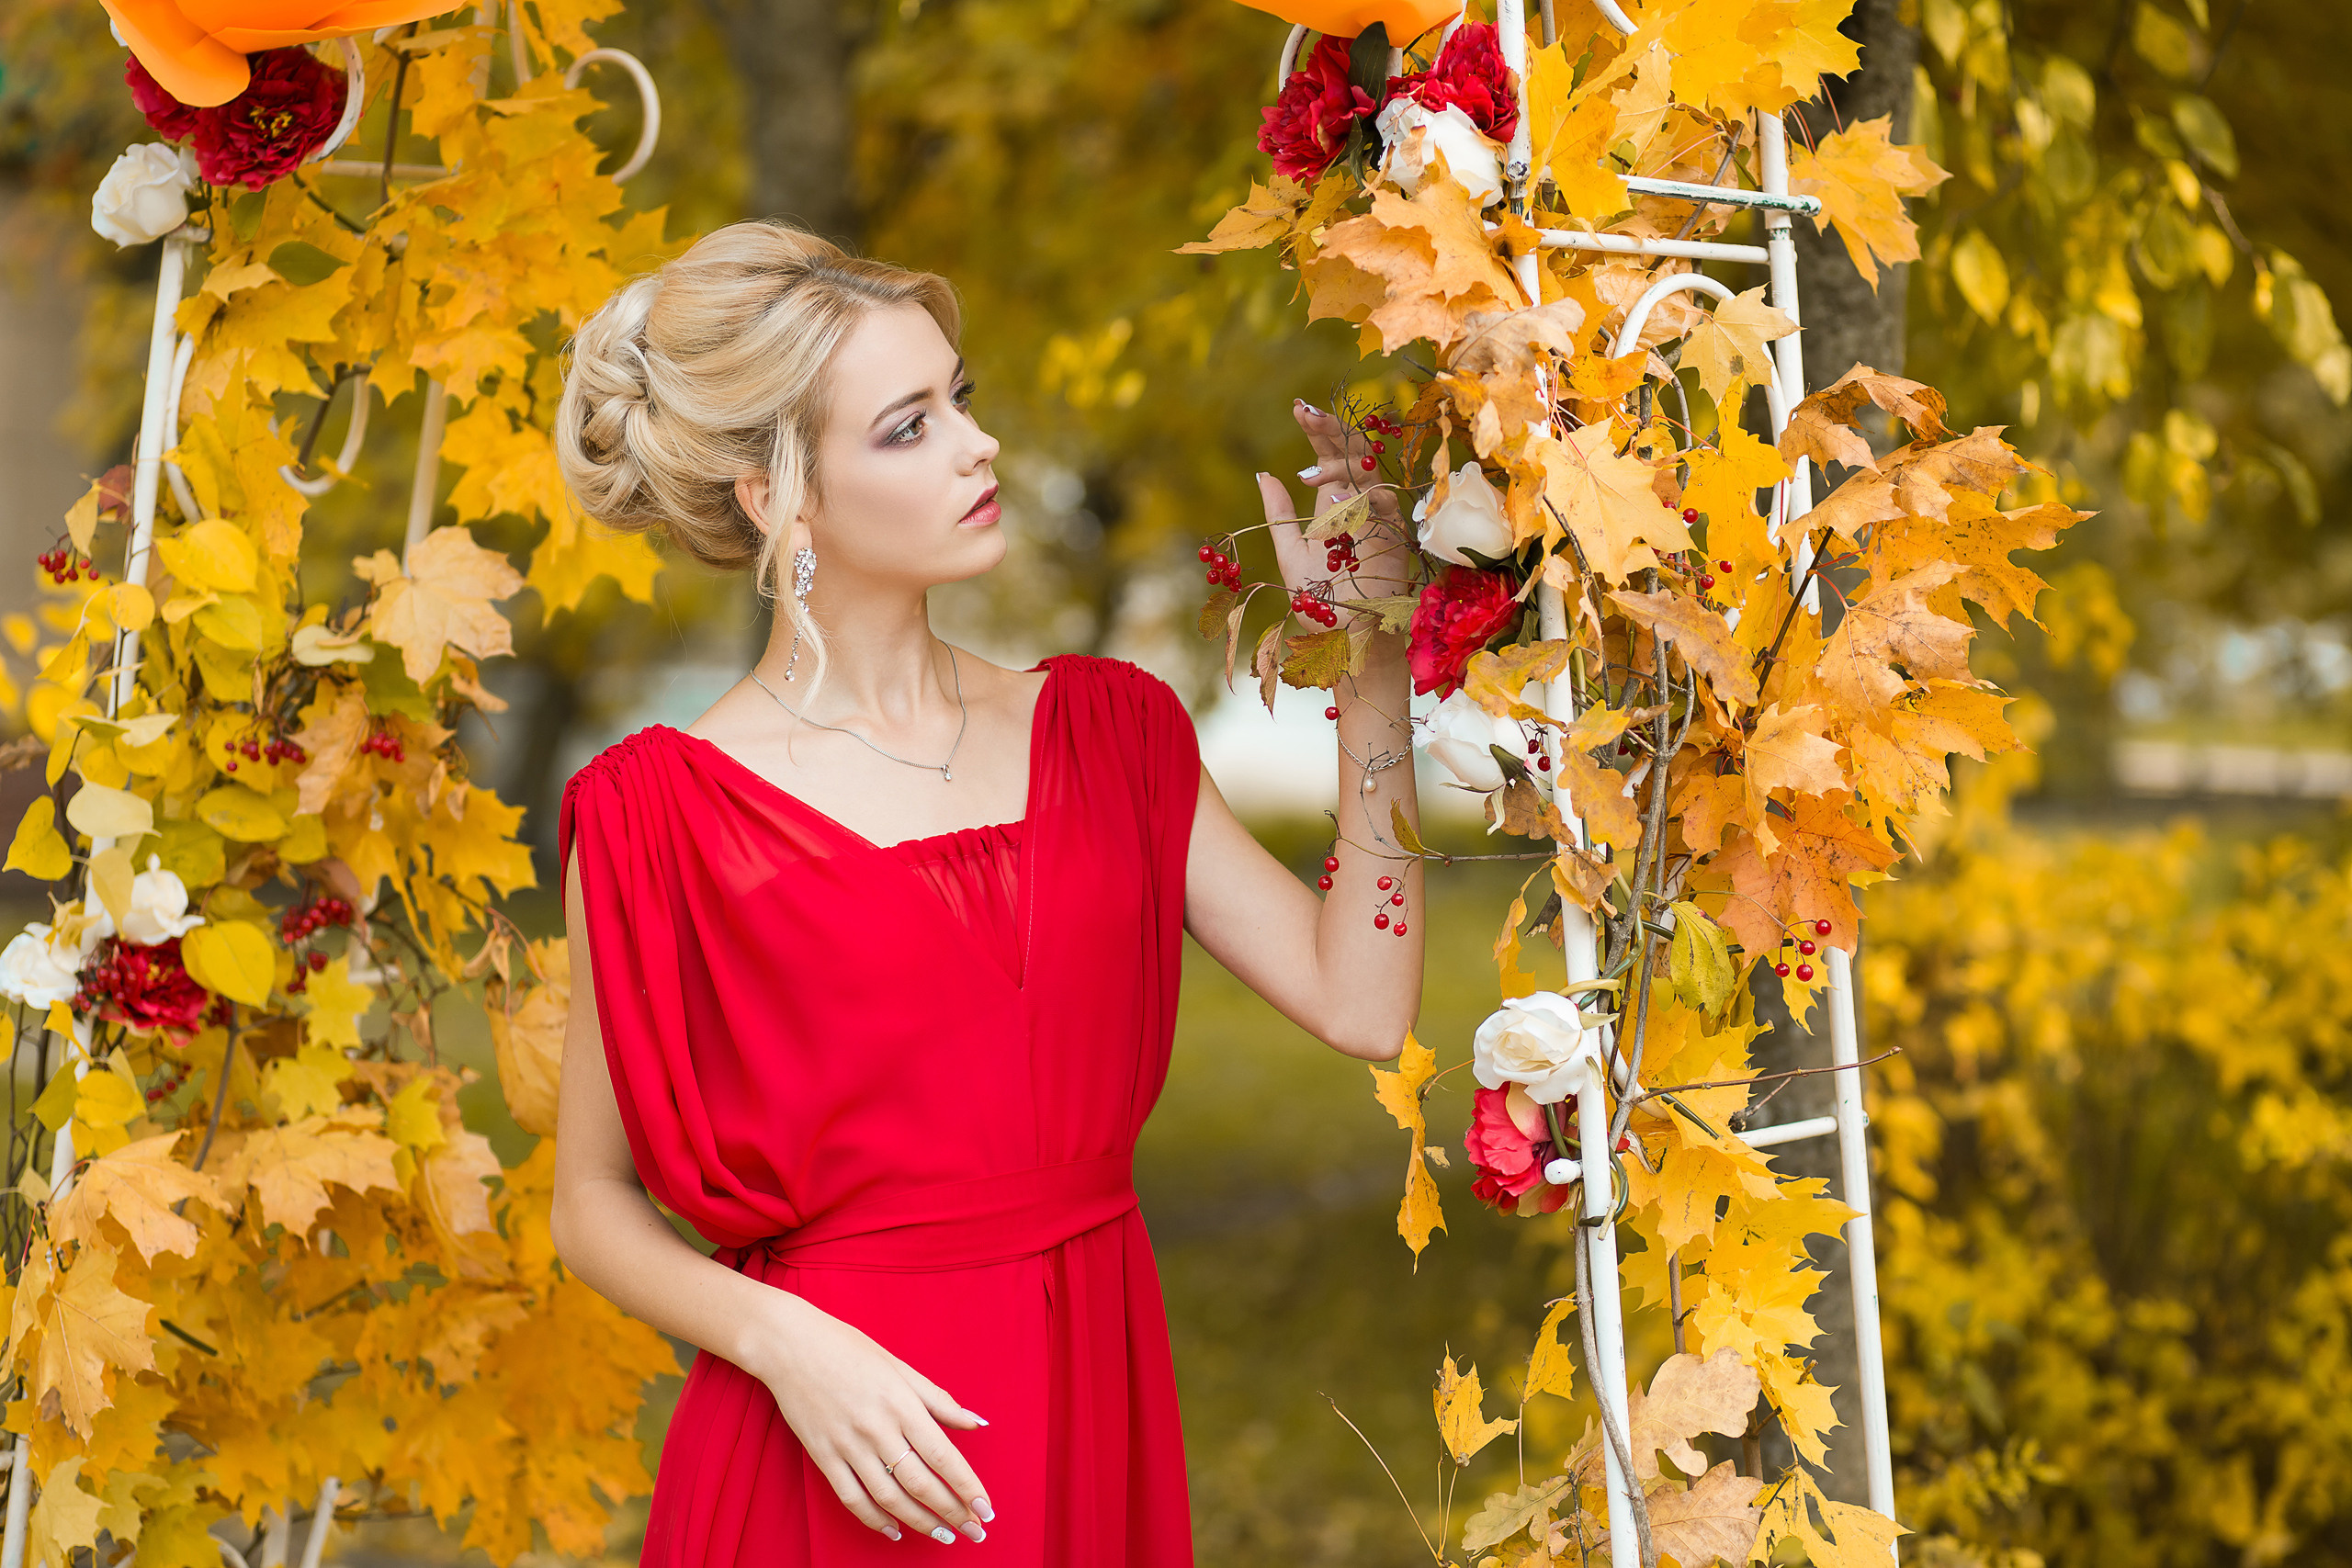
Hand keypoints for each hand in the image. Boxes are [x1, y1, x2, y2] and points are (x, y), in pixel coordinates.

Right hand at [746, 1292, 994, 1544]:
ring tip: (944, 1535)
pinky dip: (875, 1520)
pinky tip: (895, 1531)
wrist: (790, 1345)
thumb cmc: (848, 1348)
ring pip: (889, 1498)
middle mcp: (877, 1428)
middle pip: (920, 1483)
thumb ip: (939, 1399)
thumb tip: (977, 1423)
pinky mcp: (823, 1456)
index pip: (943, 1455)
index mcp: (901, 1402)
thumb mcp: (900, 1366)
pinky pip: (852, 1498)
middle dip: (953, 1513)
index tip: (987, 1510)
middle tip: (975, 1533)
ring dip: (920, 1522)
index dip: (967, 1487)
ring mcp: (847, 1445)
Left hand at [1257, 398, 1415, 613]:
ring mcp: (1379, 518)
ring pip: (1367, 472)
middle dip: (1330, 430)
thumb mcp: (1290, 553)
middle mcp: (1360, 503)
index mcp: (1334, 502)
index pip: (1330, 454)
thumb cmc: (1319, 601)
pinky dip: (1359, 500)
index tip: (1298, 408)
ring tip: (1309, 476)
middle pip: (1353, 452)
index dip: (1318, 430)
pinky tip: (1334, 498)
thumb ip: (1279, 514)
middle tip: (1306, 414)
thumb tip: (1262, 474)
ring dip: (1339, 466)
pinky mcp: (1394, 538)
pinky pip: (1382, 506)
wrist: (1345, 640)